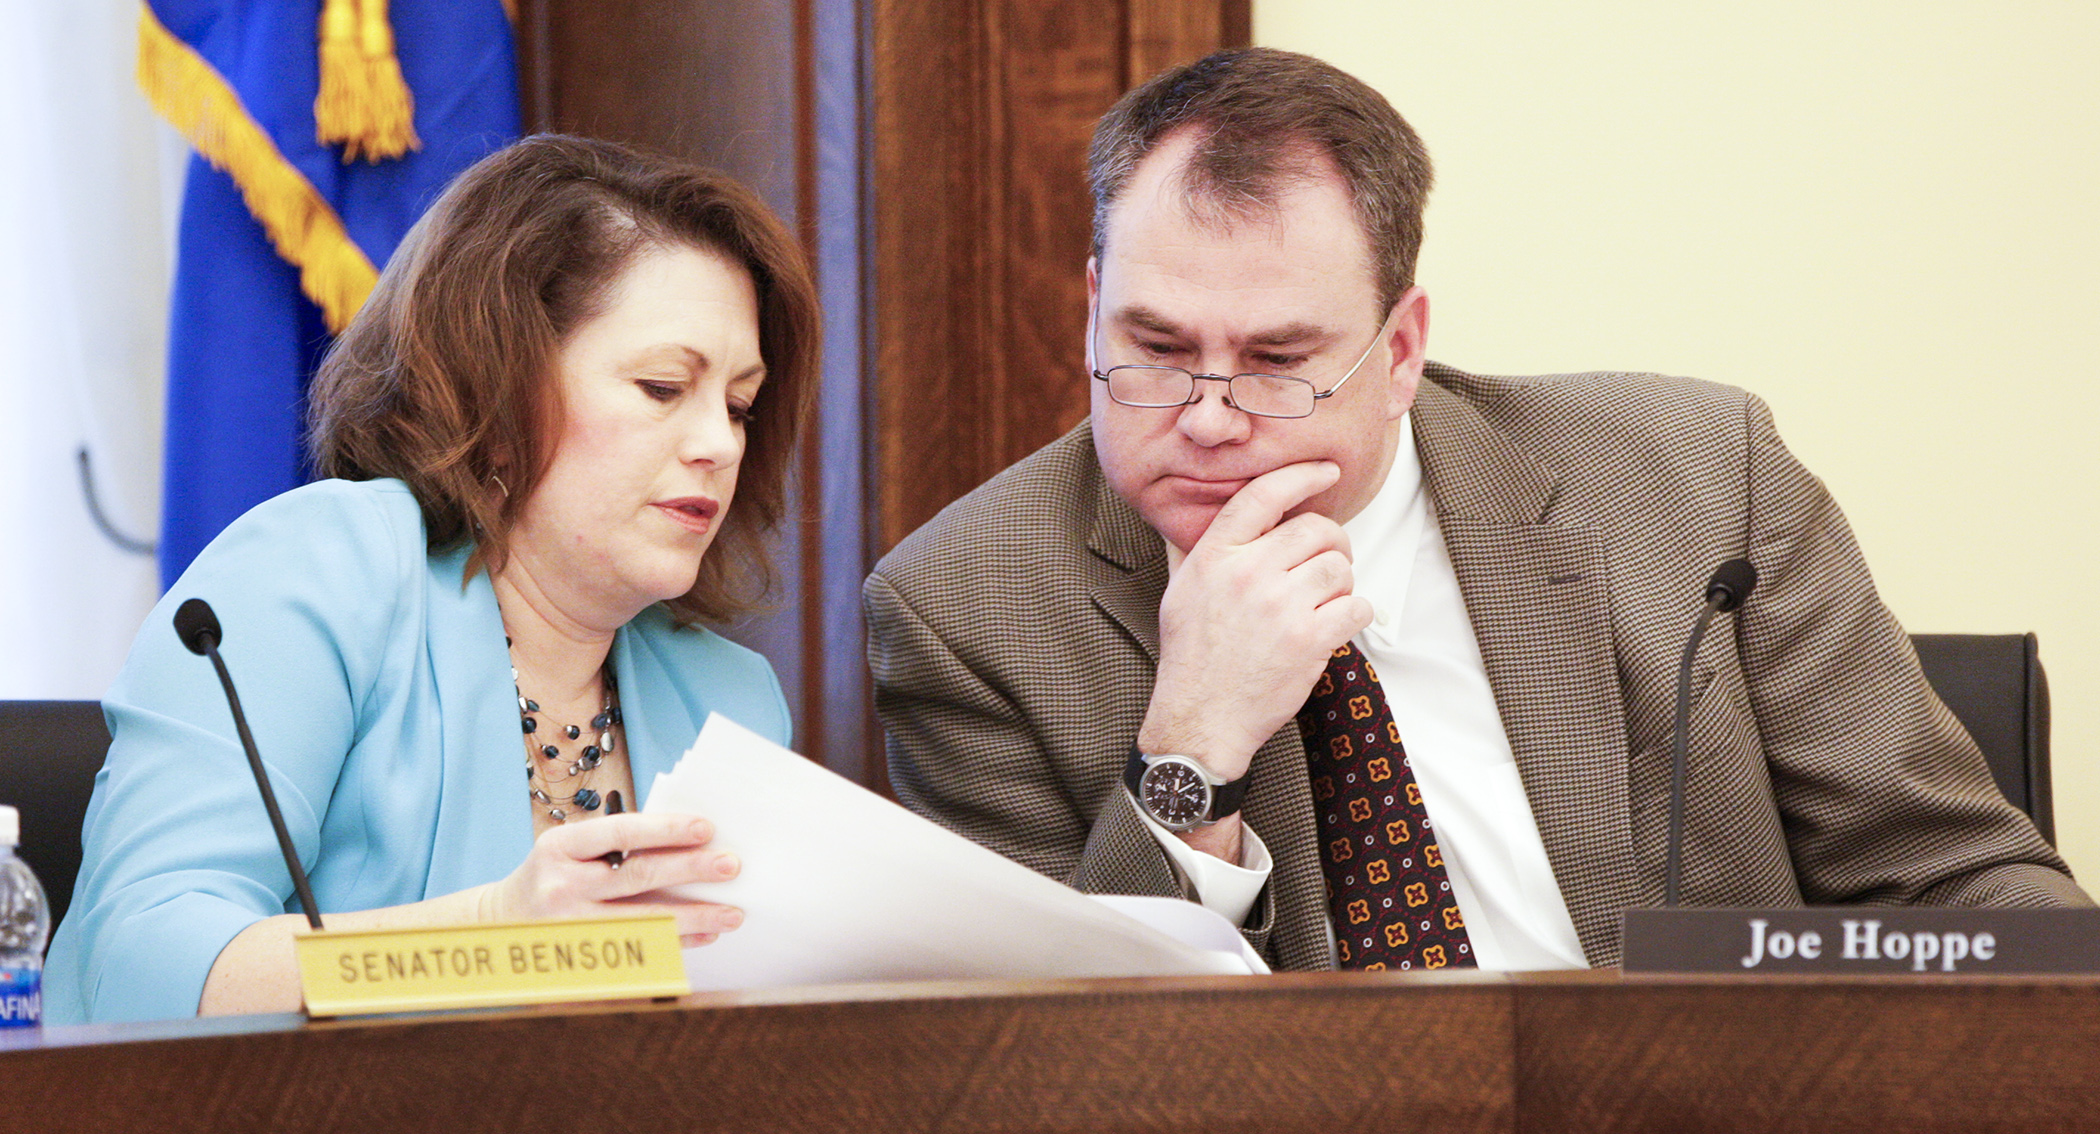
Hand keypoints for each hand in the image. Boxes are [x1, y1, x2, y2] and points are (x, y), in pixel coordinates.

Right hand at [481, 813, 744, 946]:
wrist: (499, 925)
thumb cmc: (551, 875)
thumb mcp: (568, 849)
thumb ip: (615, 844)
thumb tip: (689, 842)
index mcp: (560, 847)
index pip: (620, 833)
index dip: (665, 829)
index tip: (706, 827)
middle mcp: (562, 886)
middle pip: (638, 877)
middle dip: (691, 870)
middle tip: (731, 866)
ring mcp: (571, 927)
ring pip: (644, 921)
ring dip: (694, 917)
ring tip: (733, 913)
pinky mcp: (581, 956)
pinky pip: (640, 950)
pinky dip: (676, 944)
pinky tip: (706, 935)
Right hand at [1140, 461, 1372, 781]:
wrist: (1200, 718)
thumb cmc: (1191, 659)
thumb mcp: (1180, 592)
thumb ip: (1197, 551)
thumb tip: (1205, 519)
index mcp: (1215, 557)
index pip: (1264, 495)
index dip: (1301, 476)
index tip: (1324, 471)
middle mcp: (1248, 574)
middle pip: (1315, 529)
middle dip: (1332, 542)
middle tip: (1328, 561)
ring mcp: (1280, 607)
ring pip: (1339, 567)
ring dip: (1341, 583)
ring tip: (1323, 602)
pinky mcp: (1309, 640)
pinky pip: (1356, 607)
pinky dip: (1354, 614)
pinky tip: (1335, 625)